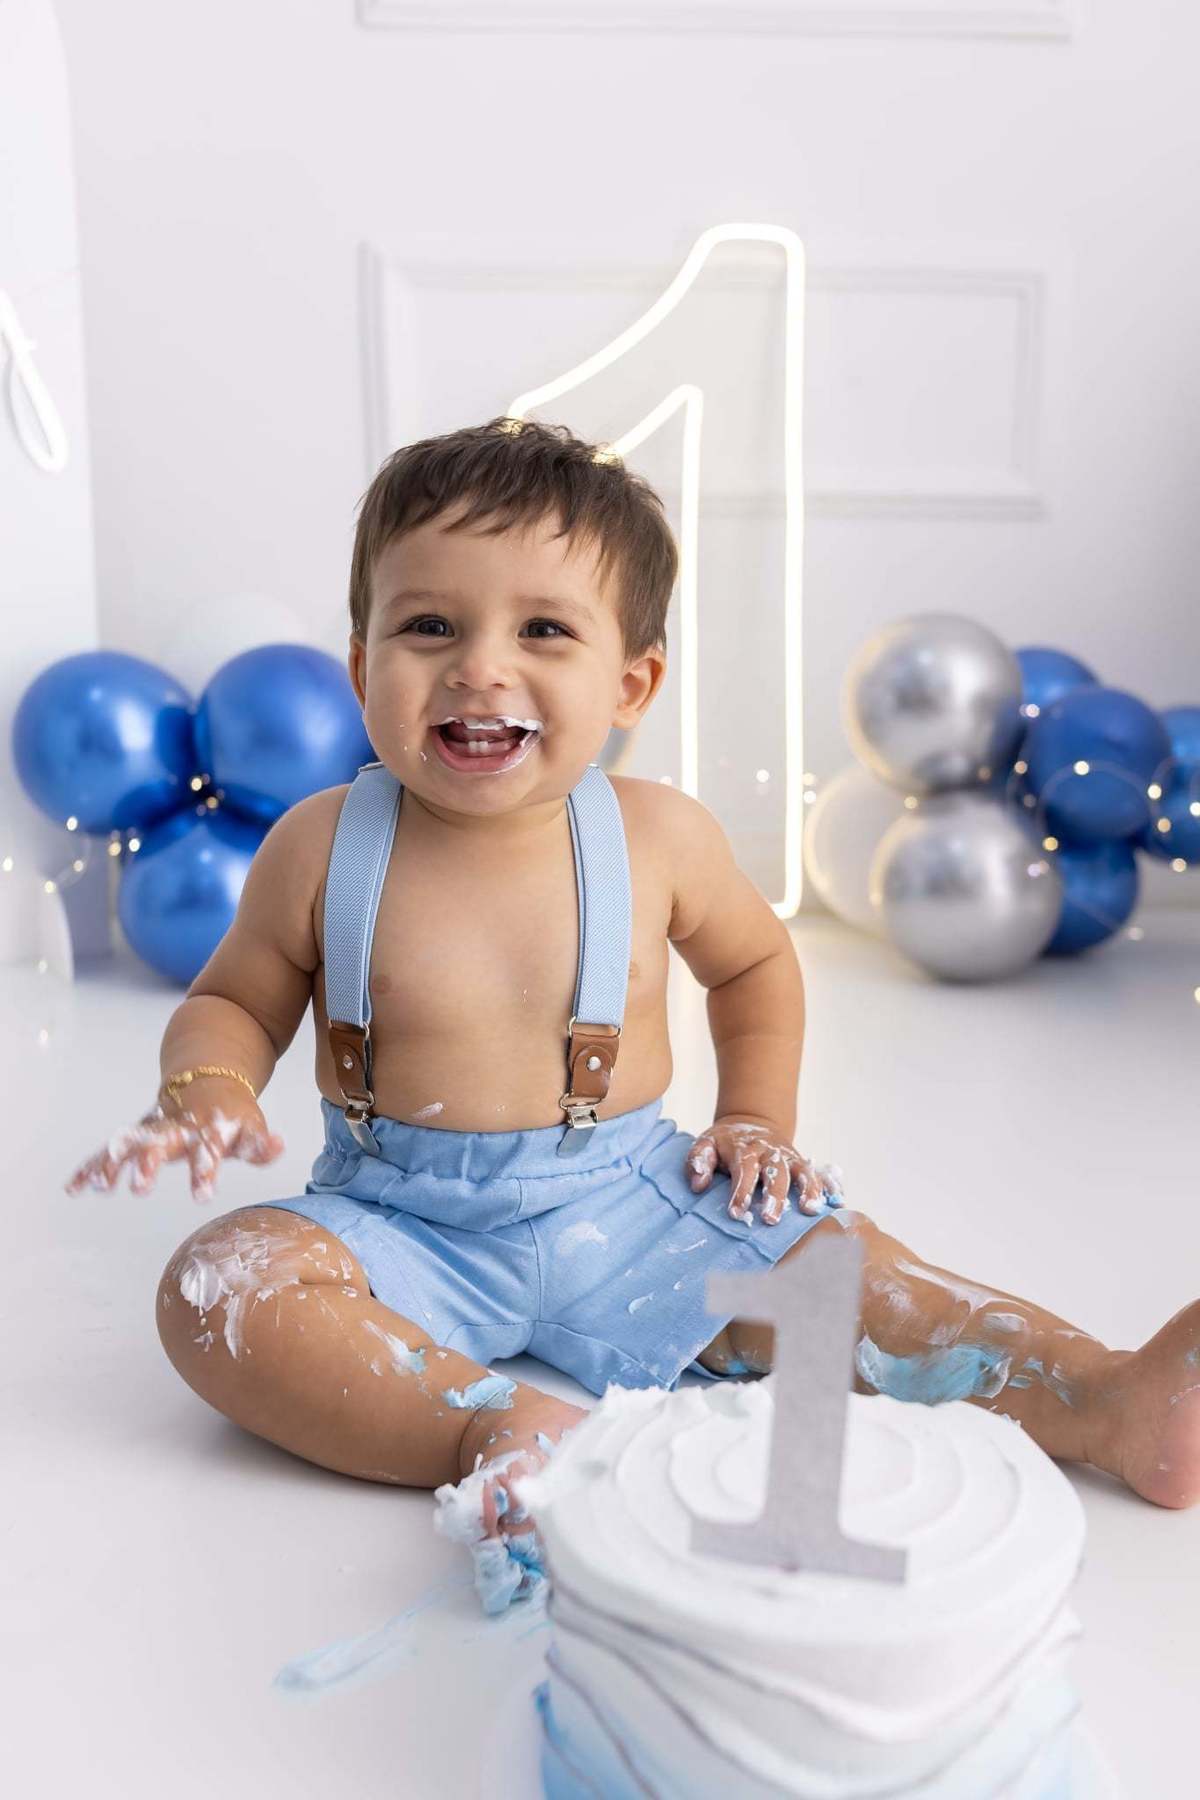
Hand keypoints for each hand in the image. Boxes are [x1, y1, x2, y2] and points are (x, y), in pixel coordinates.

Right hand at [64, 1079, 284, 1203]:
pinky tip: (73, 1188)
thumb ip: (261, 1143)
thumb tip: (278, 1145)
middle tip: (140, 1189)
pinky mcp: (136, 1135)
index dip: (205, 1172)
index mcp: (206, 1129)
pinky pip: (108, 1152)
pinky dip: (91, 1167)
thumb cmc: (231, 1114)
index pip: (207, 1152)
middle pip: (161, 1146)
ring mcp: (153, 1129)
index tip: (202, 1195)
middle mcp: (176, 1129)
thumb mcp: (250, 1127)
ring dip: (114, 1164)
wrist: (205, 1078)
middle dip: (149, 1166)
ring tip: (101, 1186)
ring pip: (128, 1145)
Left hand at [685, 1115, 842, 1225]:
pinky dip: (825, 1187)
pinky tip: (830, 1204)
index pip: (743, 1171)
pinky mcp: (801, 1162)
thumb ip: (698, 1162)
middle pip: (774, 1173)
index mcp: (744, 1149)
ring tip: (809, 1210)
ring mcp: (788, 1157)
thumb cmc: (726, 1142)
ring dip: (806, 1190)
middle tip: (771, 1220)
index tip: (736, 1213)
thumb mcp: (706, 1144)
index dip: (740, 1192)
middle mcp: (769, 1152)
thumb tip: (698, 1185)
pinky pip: (816, 1174)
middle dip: (775, 1197)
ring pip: (800, 1172)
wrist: (752, 1122)